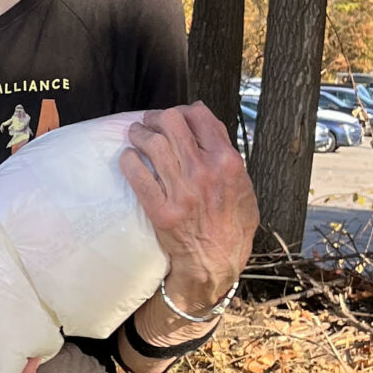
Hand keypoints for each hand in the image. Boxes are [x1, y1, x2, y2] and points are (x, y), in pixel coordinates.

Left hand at [120, 102, 257, 306]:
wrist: (216, 262)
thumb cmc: (232, 223)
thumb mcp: (244, 184)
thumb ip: (227, 153)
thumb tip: (205, 121)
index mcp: (228, 162)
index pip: (200, 117)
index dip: (184, 110)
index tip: (176, 116)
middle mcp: (205, 172)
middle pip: (172, 122)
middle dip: (156, 118)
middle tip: (149, 122)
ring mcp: (182, 191)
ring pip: (152, 144)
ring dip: (139, 134)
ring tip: (136, 135)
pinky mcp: (161, 210)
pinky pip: (137, 175)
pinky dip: (129, 160)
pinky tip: (129, 158)